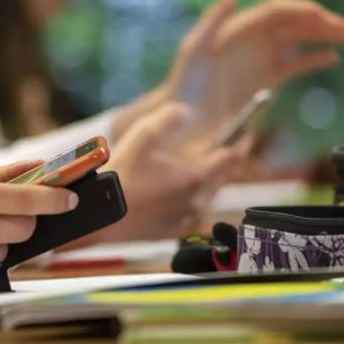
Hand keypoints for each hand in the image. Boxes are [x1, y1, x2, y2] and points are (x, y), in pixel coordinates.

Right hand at [96, 103, 242, 241]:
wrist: (100, 216)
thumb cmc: (122, 174)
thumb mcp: (142, 134)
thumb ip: (168, 118)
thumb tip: (186, 111)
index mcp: (195, 176)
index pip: (228, 158)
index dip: (237, 144)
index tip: (244, 136)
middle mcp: (196, 201)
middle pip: (219, 180)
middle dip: (219, 166)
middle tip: (213, 154)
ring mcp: (185, 220)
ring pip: (205, 199)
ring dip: (203, 186)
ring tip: (187, 176)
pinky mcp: (171, 233)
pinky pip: (189, 216)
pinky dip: (187, 205)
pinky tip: (170, 197)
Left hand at [164, 0, 343, 130]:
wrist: (184, 116)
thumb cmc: (184, 82)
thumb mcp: (195, 49)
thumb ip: (213, 20)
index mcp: (239, 29)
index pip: (275, 11)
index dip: (300, 10)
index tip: (321, 16)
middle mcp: (253, 40)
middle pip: (292, 23)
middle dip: (318, 22)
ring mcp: (260, 59)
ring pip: (297, 40)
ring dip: (321, 36)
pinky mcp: (266, 79)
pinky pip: (295, 64)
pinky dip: (314, 59)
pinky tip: (332, 58)